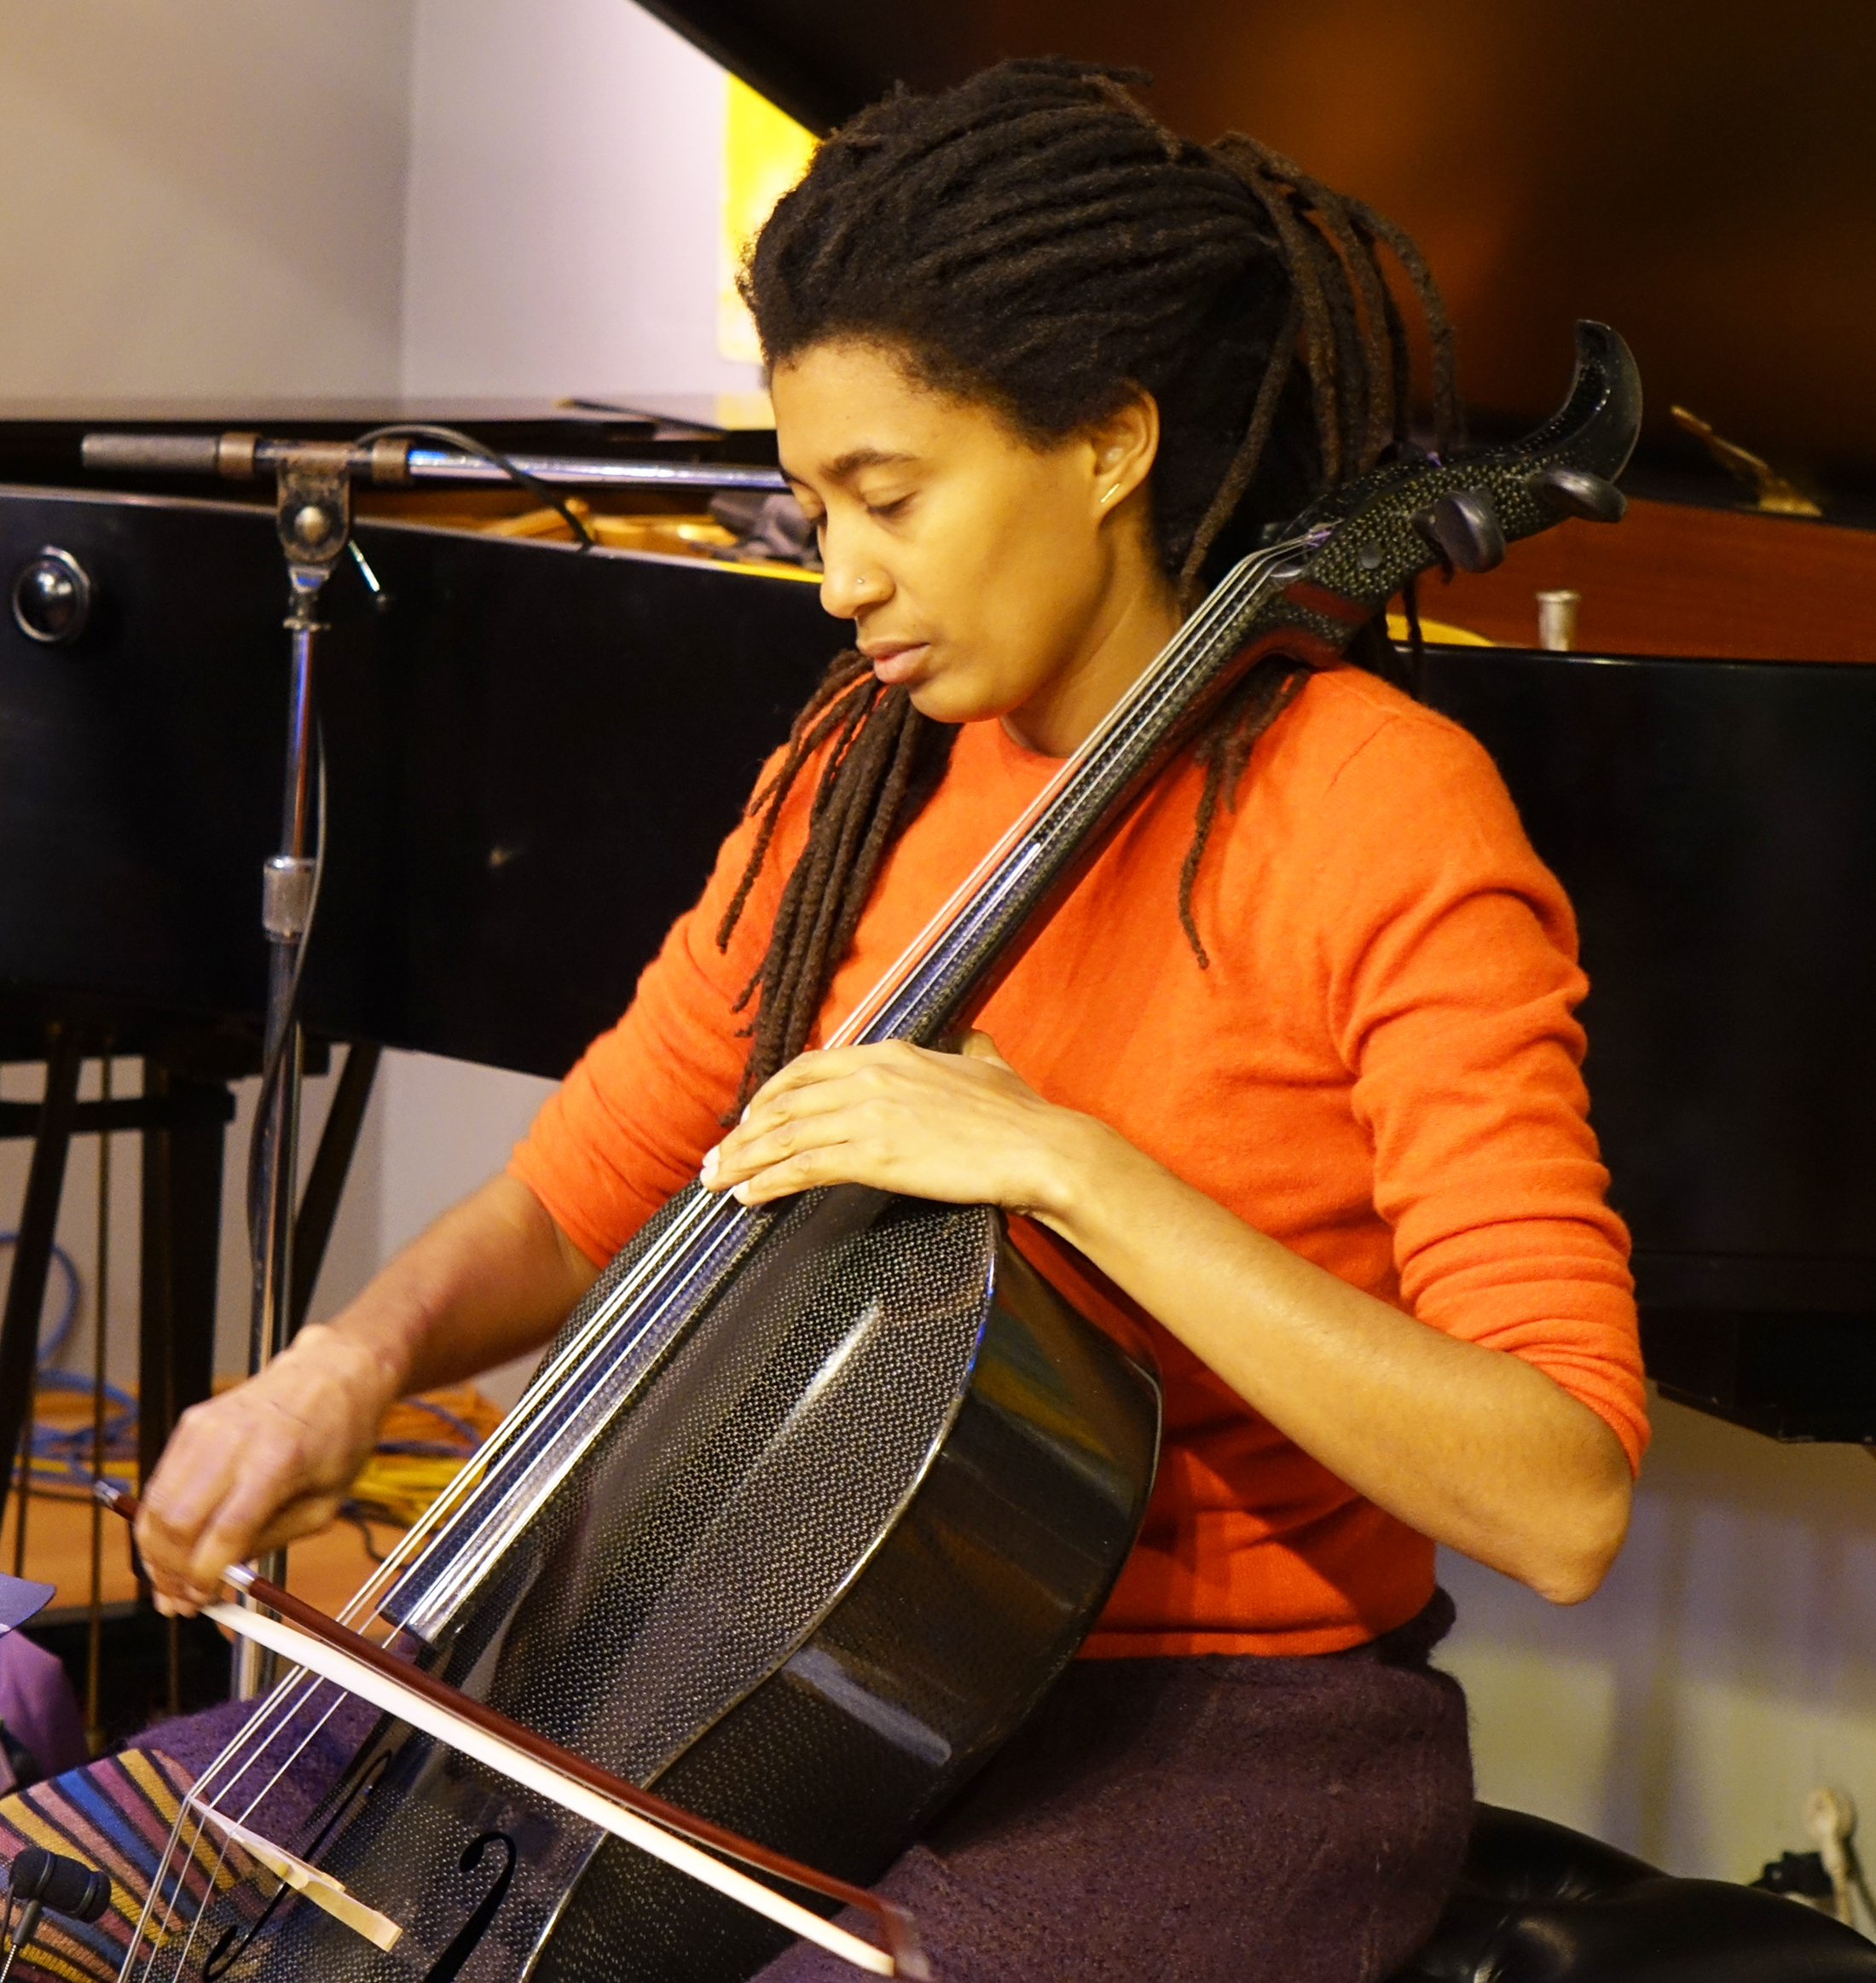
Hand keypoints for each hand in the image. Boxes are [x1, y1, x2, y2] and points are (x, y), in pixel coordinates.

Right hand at [134, 1324, 401, 1614]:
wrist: (334, 1371)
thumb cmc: (340, 1435)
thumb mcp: (327, 1500)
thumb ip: (274, 1538)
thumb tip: (226, 1576)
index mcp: (278, 1460)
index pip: (223, 1533)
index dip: (204, 1577)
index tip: (201, 1602)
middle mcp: (234, 1441)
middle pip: (176, 1523)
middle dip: (170, 1573)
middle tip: (177, 1602)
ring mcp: (206, 1428)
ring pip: (156, 1505)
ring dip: (153, 1553)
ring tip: (167, 1582)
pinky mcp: (191, 1423)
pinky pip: (160, 1482)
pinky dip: (156, 1520)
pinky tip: (169, 1545)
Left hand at [702, 1032, 1098, 1220]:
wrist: (1039, 1148)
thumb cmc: (1020, 1115)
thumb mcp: (990, 1063)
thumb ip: (972, 1049)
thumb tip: (974, 1039)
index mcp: (890, 1054)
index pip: (808, 1067)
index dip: (771, 1094)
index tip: (751, 1117)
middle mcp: (870, 1077)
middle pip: (785, 1103)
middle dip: (743, 1134)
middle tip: (716, 1159)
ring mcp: (870, 1115)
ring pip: (785, 1136)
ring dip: (743, 1161)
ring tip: (717, 1182)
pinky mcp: (875, 1156)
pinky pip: (804, 1167)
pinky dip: (769, 1182)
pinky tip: (749, 1197)